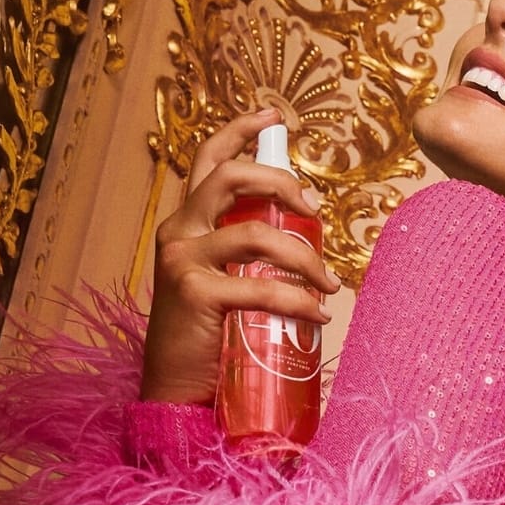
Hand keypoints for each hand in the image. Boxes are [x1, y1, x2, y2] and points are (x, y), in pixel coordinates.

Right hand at [140, 109, 340, 403]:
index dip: (240, 130)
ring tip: (329, 282)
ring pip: (257, 233)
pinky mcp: (194, 293)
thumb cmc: (207, 335)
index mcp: (185, 224)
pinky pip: (263, 286)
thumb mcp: (221, 282)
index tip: (274, 116)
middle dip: (282, 181)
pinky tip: (319, 314)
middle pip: (232, 177)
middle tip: (315, 208)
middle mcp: (178, 232)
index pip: (209, 160)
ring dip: (306, 258)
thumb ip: (244, 256)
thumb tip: (303, 243)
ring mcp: (183, 261)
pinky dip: (300, 300)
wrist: (175, 388)